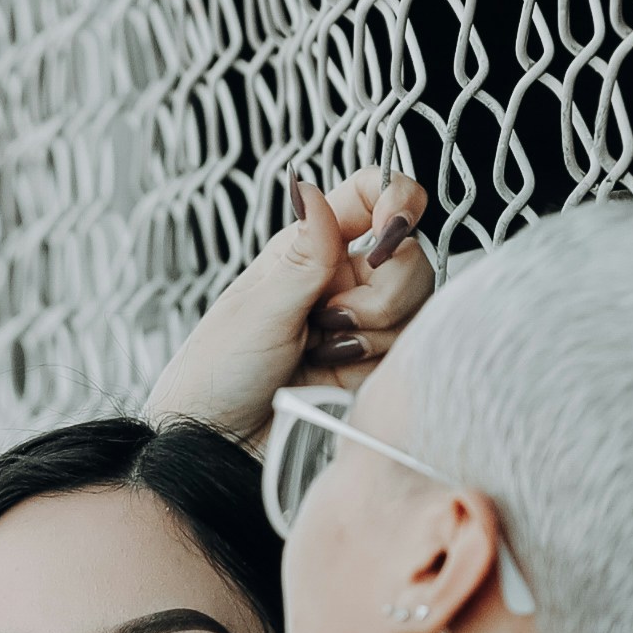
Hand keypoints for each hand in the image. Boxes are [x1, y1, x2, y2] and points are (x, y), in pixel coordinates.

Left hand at [143, 170, 437, 443]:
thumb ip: (304, 255)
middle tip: (332, 321)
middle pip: (410, 259)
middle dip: (385, 292)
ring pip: (415, 309)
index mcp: (310, 249)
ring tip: (322, 354)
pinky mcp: (373, 369)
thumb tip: (308, 186)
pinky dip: (378, 364)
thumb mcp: (260, 309)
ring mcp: (361, 326)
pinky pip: (407, 353)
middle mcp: (342, 281)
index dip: (397, 199)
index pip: (372, 196)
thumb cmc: (217, 373)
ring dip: (375, 334)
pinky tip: (336, 376)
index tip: (392, 228)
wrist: (217, 446)